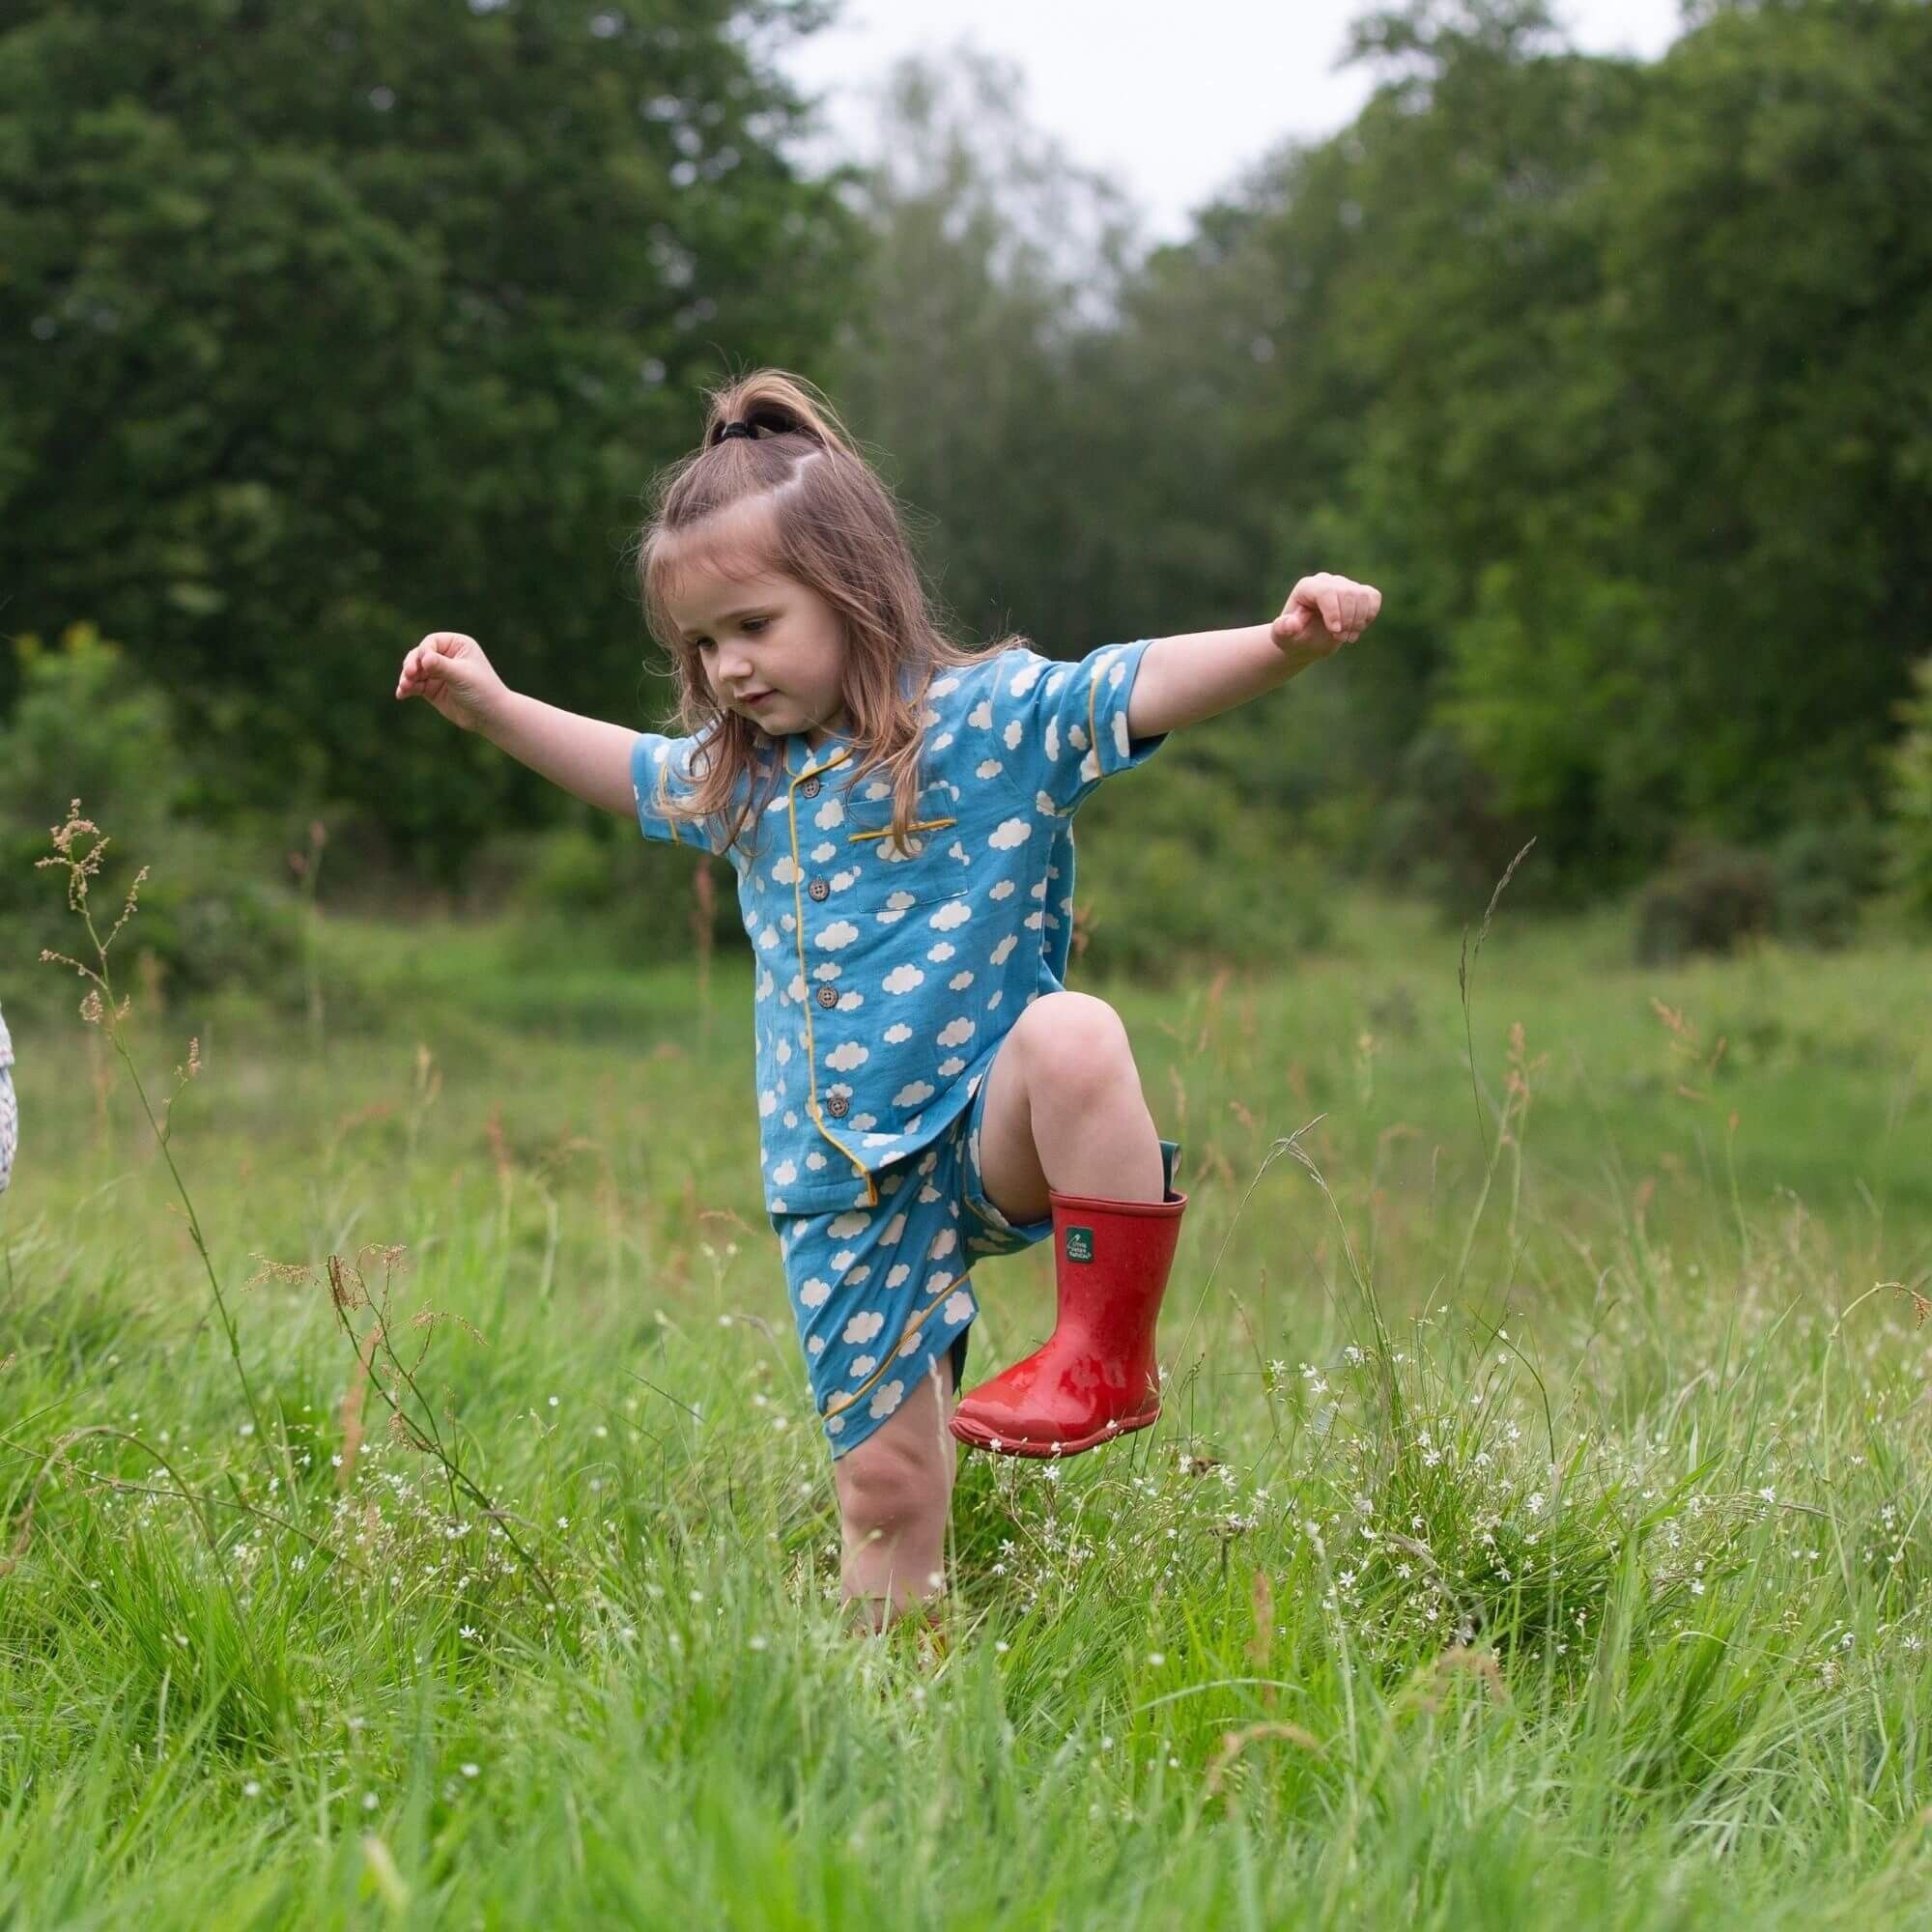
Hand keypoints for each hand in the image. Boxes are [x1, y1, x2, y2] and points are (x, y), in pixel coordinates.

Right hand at [395, 631, 510, 735]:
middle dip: (412, 665)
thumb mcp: (461, 675)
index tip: (424, 665)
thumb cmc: (482, 691)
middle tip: (409, 675)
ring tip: (404, 687)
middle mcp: (446, 656)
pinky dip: (407, 688)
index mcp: (457, 645)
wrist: (490, 716)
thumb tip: (423, 657)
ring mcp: (438, 673)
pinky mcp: (432, 689)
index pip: (432, 642)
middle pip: (419, 655)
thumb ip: (441, 665)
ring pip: (414, 671)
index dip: (424, 652)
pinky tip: (401, 694)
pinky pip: (414, 685)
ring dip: (407, 678)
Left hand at [1271, 573, 1381, 657]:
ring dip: (1359, 620)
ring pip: (1362, 595)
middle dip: (1347, 620)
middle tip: (1340, 638)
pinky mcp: (1358, 592)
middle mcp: (1326, 581)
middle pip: (1348, 593)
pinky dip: (1369, 614)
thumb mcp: (1283, 637)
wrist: (1306, 641)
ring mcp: (1344, 585)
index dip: (1334, 612)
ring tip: (1348, 636)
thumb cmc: (1294, 638)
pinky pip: (1373, 597)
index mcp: (1307, 587)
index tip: (1335, 632)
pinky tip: (1357, 628)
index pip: (1327, 591)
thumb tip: (1291, 623)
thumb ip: (1283, 629)